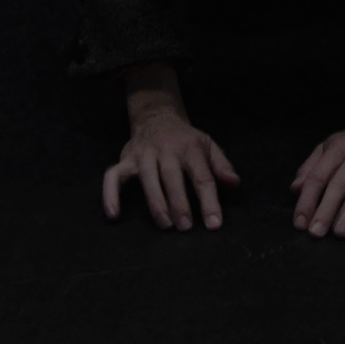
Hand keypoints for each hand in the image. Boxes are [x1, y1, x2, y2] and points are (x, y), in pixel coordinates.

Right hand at [102, 110, 240, 230]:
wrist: (157, 116)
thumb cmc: (185, 139)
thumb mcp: (208, 145)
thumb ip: (221, 165)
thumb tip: (234, 183)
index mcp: (190, 147)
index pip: (202, 176)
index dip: (209, 201)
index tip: (214, 223)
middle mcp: (166, 149)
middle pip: (173, 177)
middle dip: (179, 203)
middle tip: (186, 227)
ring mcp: (143, 154)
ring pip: (147, 178)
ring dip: (155, 202)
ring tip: (165, 224)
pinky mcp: (125, 159)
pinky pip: (113, 177)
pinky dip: (110, 194)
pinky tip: (114, 214)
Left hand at [289, 109, 344, 238]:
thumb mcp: (330, 145)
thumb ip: (311, 167)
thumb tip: (295, 190)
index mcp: (337, 148)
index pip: (318, 176)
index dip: (307, 200)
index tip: (300, 223)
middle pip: (339, 184)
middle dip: (326, 210)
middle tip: (316, 233)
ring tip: (340, 233)